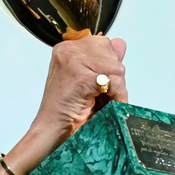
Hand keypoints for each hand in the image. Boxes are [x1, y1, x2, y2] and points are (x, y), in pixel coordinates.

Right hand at [20, 35, 127, 168]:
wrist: (54, 131)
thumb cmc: (70, 110)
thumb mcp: (92, 79)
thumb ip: (105, 60)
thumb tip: (120, 43)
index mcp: (68, 48)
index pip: (104, 44)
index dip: (108, 67)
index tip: (98, 85)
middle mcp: (68, 50)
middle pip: (112, 53)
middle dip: (113, 77)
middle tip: (100, 95)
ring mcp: (73, 60)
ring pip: (116, 68)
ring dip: (115, 89)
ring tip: (100, 101)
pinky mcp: (81, 75)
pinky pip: (115, 81)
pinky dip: (116, 96)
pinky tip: (103, 105)